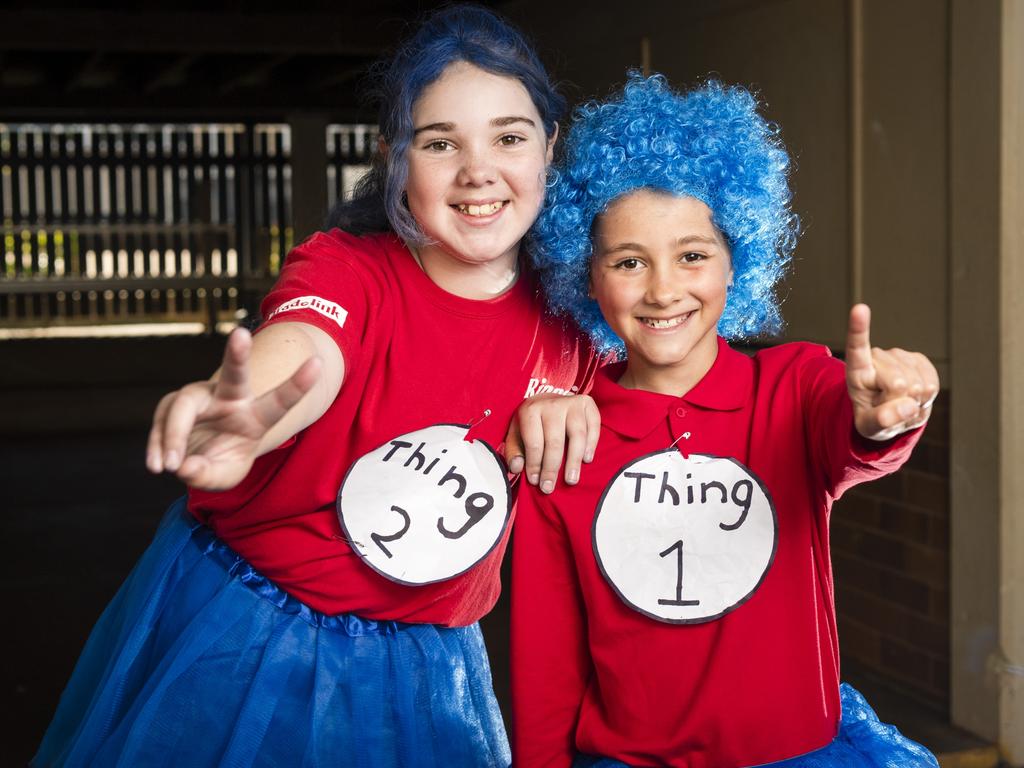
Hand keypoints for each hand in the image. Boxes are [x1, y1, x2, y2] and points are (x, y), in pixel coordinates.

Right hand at [146, 328, 320, 489]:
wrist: (200, 450)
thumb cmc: (222, 458)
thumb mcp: (224, 475)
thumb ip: (208, 476)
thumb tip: (184, 467)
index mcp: (256, 415)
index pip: (279, 401)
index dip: (298, 384)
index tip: (318, 363)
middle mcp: (230, 398)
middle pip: (235, 374)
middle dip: (237, 354)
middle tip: (240, 334)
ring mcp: (201, 397)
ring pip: (183, 405)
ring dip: (174, 435)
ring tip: (169, 467)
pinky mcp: (174, 403)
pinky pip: (162, 420)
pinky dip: (158, 444)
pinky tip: (157, 465)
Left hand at [504, 394, 600, 493]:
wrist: (547, 402)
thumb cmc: (532, 424)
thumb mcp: (516, 435)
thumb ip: (514, 453)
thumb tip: (517, 467)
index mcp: (530, 410)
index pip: (534, 443)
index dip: (534, 465)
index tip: (536, 481)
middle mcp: (552, 404)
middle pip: (555, 441)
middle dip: (551, 468)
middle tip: (549, 487)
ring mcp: (571, 402)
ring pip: (577, 435)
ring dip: (574, 460)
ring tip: (571, 479)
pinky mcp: (587, 403)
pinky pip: (594, 425)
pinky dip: (592, 443)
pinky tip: (587, 459)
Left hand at [845, 304, 938, 440]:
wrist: (889, 413)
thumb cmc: (873, 418)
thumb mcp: (870, 427)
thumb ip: (882, 420)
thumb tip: (907, 406)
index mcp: (856, 372)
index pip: (856, 348)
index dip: (859, 329)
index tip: (859, 309)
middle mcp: (877, 358)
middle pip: (899, 383)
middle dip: (900, 402)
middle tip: (891, 406)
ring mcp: (899, 356)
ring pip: (918, 385)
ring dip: (914, 400)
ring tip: (900, 401)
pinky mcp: (918, 359)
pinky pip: (932, 382)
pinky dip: (927, 396)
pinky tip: (914, 395)